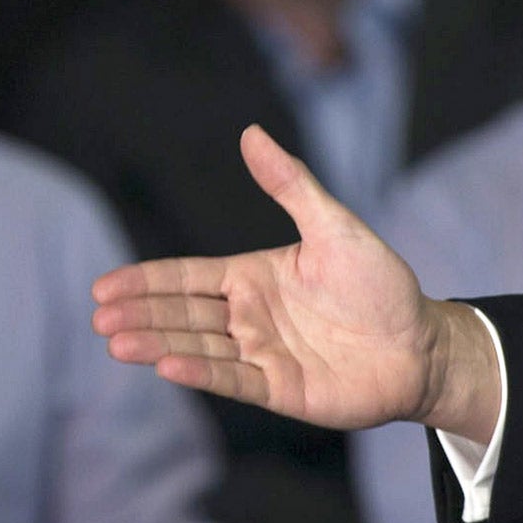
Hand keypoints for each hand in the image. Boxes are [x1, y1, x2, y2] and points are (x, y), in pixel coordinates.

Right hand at [93, 124, 502, 441]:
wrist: (422, 343)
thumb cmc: (381, 284)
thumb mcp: (334, 226)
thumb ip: (290, 185)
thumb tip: (251, 133)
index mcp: (255, 276)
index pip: (188, 277)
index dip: (147, 281)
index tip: (103, 286)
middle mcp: (250, 316)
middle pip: (183, 314)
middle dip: (140, 314)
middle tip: (99, 317)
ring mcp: (262, 354)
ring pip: (198, 345)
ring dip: (157, 343)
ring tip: (116, 340)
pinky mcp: (279, 389)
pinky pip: (232, 378)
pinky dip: (200, 370)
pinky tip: (166, 364)